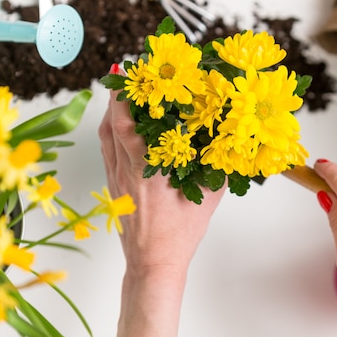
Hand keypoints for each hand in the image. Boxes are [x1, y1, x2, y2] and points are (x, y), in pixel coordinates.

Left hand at [98, 89, 226, 277]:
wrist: (153, 263)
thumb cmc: (180, 234)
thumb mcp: (207, 198)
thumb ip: (218, 167)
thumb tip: (232, 143)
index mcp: (149, 170)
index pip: (129, 125)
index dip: (126, 97)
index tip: (132, 75)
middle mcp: (127, 170)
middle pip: (111, 124)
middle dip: (116, 95)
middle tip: (124, 73)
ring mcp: (116, 178)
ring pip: (105, 136)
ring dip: (110, 111)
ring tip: (119, 91)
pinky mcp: (113, 187)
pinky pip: (106, 151)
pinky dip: (109, 131)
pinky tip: (117, 124)